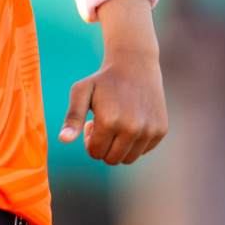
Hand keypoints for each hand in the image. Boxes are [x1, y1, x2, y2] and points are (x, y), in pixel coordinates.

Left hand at [59, 0, 167, 164]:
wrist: (135, 64)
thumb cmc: (104, 80)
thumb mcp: (81, 92)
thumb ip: (72, 117)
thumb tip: (63, 140)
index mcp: (109, 121)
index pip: (95, 153)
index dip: (90, 140)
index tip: (92, 122)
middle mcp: (132, 129)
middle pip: (112, 159)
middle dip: (104, 146)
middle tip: (104, 124)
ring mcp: (149, 130)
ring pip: (128, 159)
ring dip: (119, 146)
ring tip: (117, 124)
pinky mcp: (161, 130)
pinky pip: (143, 151)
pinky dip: (135, 142)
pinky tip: (132, 120)